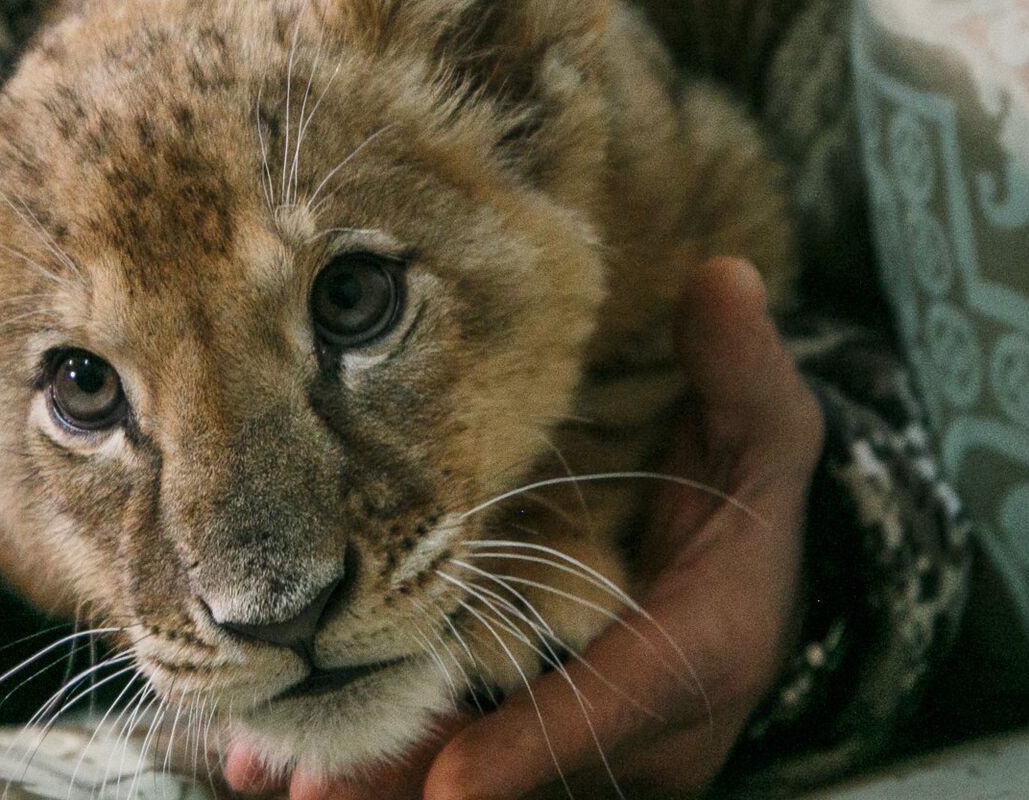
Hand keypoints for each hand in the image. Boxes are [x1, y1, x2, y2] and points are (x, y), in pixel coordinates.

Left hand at [229, 257, 825, 799]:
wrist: (763, 582)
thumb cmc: (748, 499)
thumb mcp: (762, 431)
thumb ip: (742, 370)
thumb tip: (725, 278)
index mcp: (705, 648)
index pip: (615, 705)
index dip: (534, 745)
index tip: (453, 783)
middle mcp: (653, 731)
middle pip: (527, 771)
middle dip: (417, 776)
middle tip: (314, 785)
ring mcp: (603, 758)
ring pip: (488, 786)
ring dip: (381, 781)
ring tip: (265, 772)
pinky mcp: (560, 765)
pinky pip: (470, 778)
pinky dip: (385, 774)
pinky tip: (275, 772)